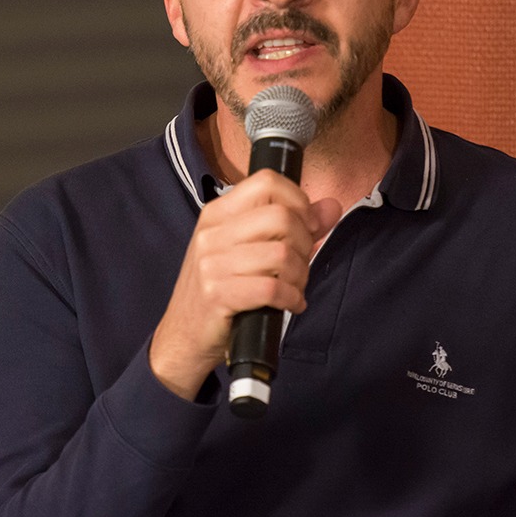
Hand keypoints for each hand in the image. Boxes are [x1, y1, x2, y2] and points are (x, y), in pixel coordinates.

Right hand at [149, 169, 341, 399]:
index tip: (307, 225)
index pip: (266, 182)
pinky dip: (291, 298)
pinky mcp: (218, 295)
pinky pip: (272, 288)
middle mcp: (212, 233)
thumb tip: (332, 206)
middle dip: (304, 242)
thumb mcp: (250, 249)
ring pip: (281, 254)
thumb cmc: (220, 287)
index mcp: (218, 213)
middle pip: (281, 216)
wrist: (183, 334)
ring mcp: (212, 264)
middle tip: (300, 262)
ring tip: (294, 287)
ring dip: (299, 275)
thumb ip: (295, 225)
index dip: (298, 201)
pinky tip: (290, 304)